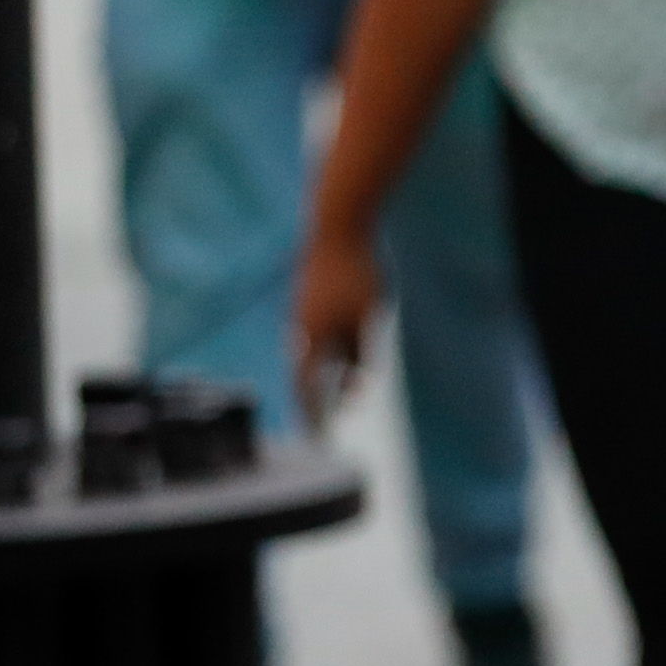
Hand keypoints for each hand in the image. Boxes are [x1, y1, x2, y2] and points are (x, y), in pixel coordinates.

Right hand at [292, 220, 384, 430]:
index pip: (306, 388)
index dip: (312, 414)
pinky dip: (325, 356)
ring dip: (324, 378)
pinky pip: (314, 338)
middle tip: (324, 426)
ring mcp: (300, 315)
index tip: (317, 437)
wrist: (335, 228)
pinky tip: (335, 362)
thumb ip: (360, 352)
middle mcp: (298, 330)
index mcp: (310, 338)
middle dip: (316, 402)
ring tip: (340, 397)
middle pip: (304, 376)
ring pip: (310, 356)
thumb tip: (356, 385)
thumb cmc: (355, 274)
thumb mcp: (366, 316)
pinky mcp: (307, 301)